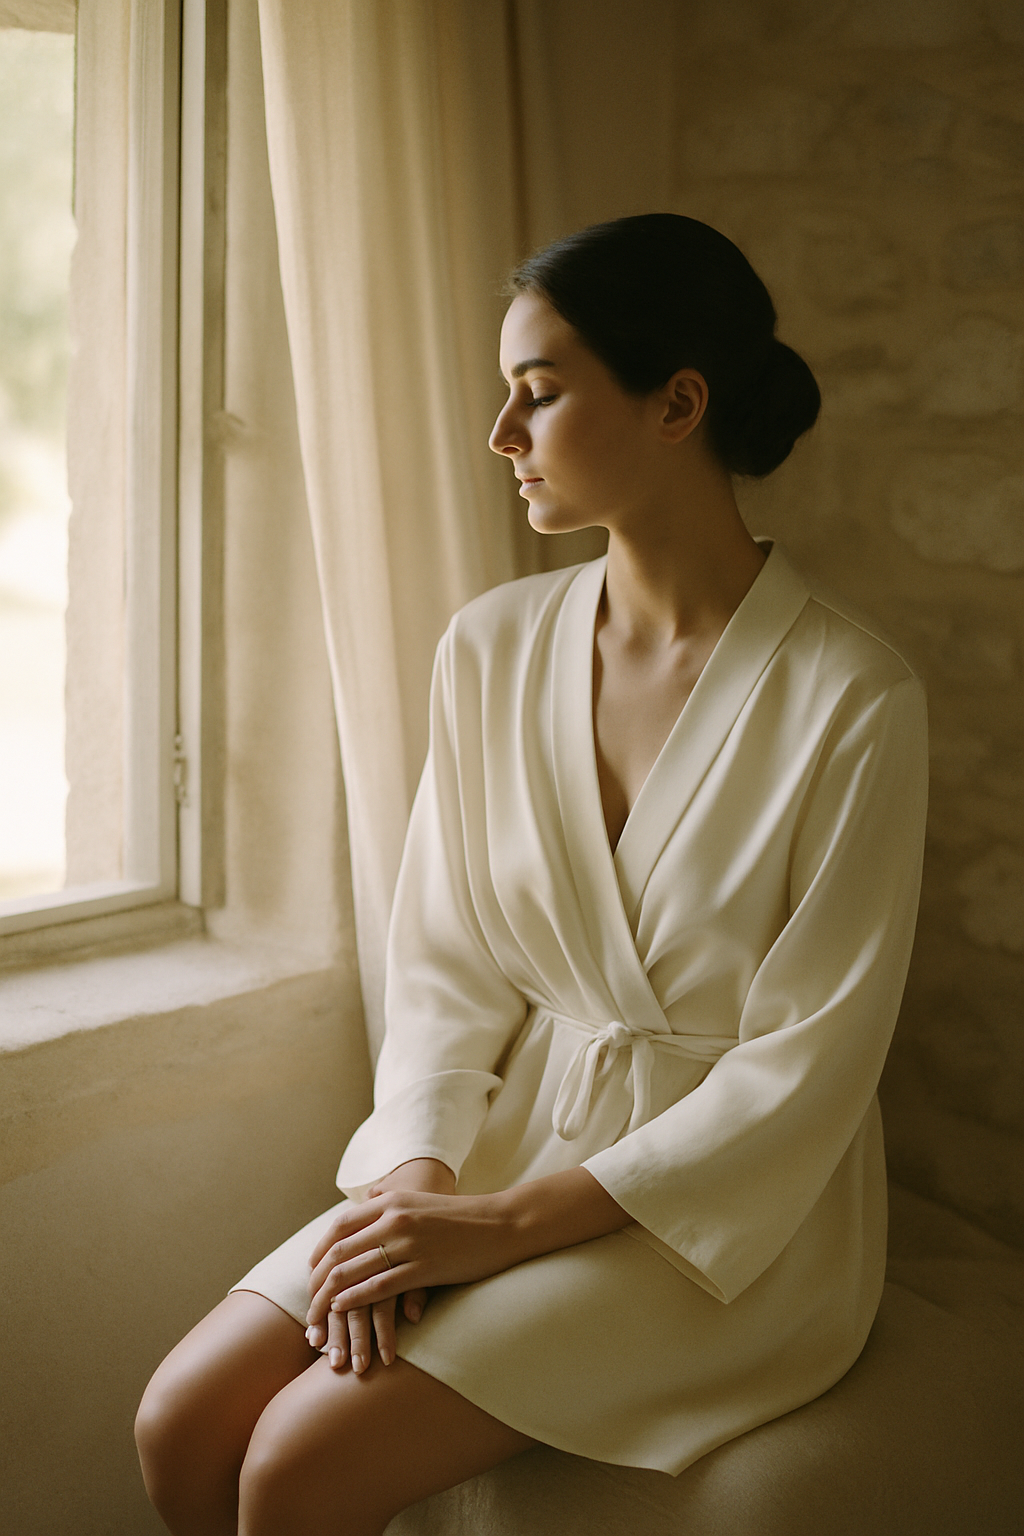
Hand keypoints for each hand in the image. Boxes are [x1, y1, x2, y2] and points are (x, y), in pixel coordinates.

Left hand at [306, 1159, 452, 1369]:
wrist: (501, 1224)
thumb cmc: (460, 1216)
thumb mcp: (421, 1199)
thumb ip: (393, 1199)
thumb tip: (373, 1193)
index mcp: (391, 1202)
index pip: (340, 1227)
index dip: (319, 1251)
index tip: (311, 1272)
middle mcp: (394, 1220)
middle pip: (339, 1252)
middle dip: (317, 1282)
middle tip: (307, 1304)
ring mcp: (409, 1244)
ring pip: (353, 1272)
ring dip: (330, 1299)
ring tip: (318, 1319)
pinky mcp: (424, 1268)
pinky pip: (380, 1287)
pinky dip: (356, 1300)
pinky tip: (344, 1312)